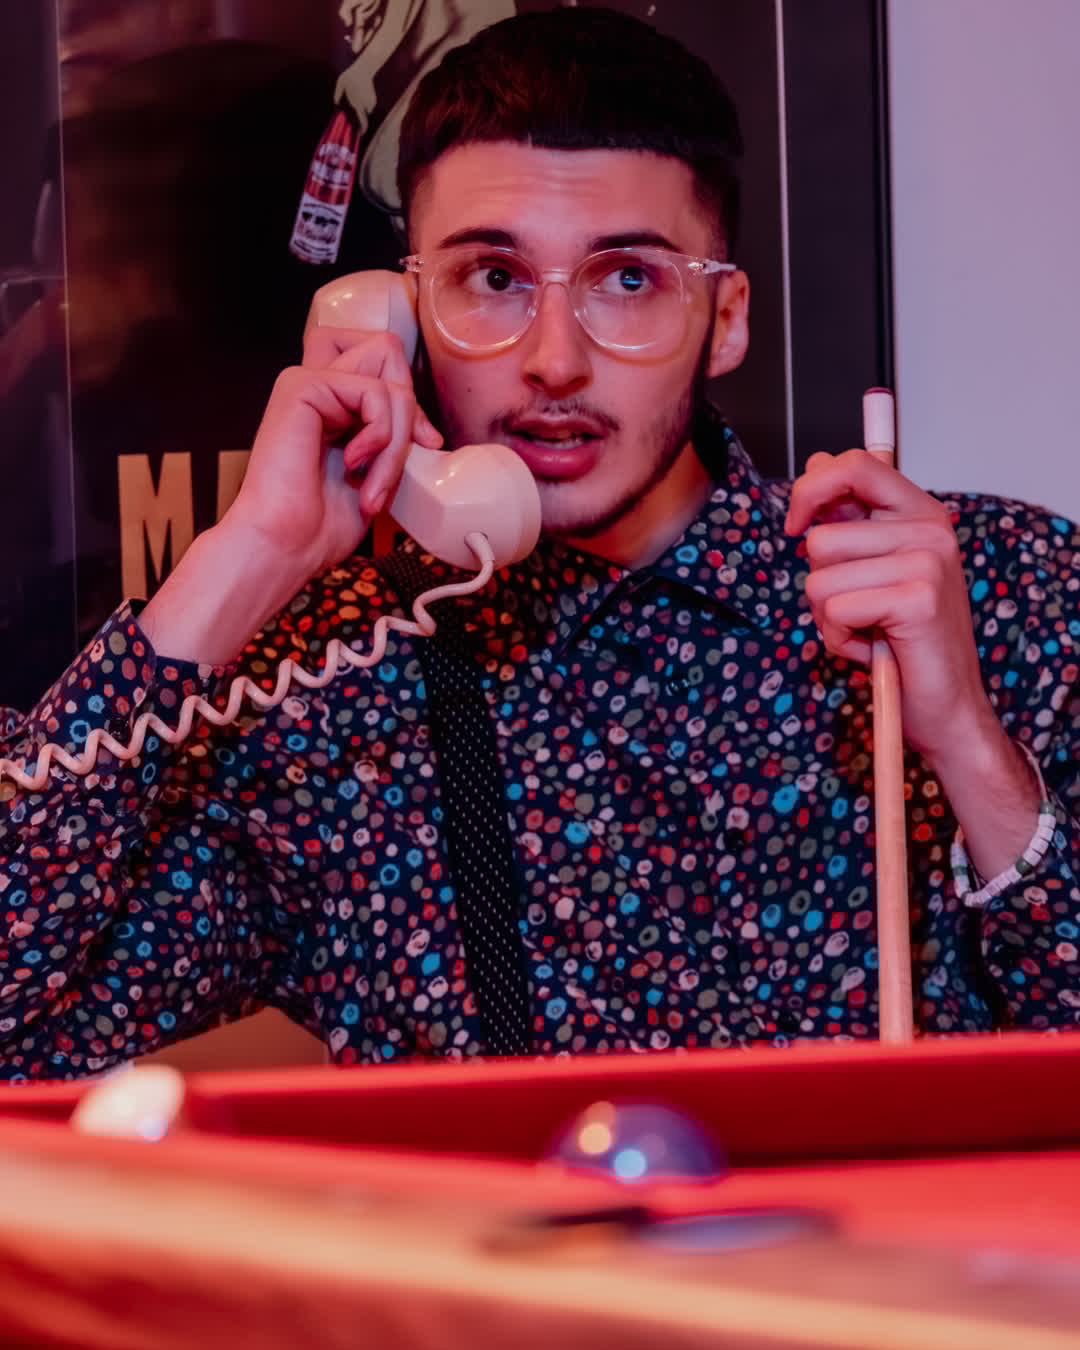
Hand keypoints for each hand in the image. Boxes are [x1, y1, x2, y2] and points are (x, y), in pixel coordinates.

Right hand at [221, 326, 441, 587]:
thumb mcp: (377, 473)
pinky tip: (354, 464)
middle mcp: (321, 387)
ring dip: (396, 442)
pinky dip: (381, 436)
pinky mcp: (302, 385)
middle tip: (392, 462)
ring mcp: (310, 383)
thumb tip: (427, 429)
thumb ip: (395, 438)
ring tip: (372, 484)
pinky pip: (375, 393)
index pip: (387, 364)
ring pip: (390, 380)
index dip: (411, 399)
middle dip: (408, 411)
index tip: (423, 444)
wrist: (286, 543)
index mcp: (334, 404)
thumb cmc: (320, 523)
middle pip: (389, 352)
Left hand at [785, 448, 994, 765]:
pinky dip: (840, 639)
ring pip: (819, 578)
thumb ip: (851, 518)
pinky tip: (872, 648)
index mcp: (920, 513)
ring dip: (829, 617)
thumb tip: (818, 463)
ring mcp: (926, 561)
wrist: (946, 706)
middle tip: (860, 610)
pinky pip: (834, 610)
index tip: (796, 525)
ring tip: (868, 630)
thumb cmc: (906, 641)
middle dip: (822, 585)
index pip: (854, 464)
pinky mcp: (917, 598)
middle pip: (820, 538)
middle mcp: (929, 530)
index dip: (810, 489)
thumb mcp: (877, 569)